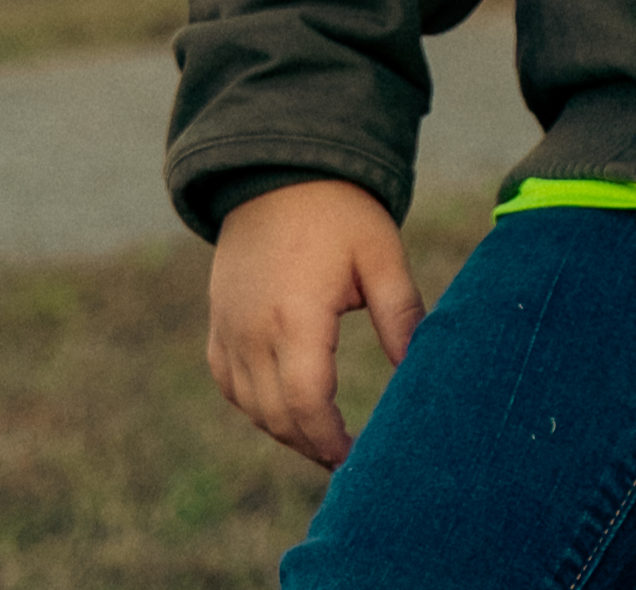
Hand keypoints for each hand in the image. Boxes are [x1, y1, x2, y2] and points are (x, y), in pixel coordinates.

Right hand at [205, 178, 419, 468]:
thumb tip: (418, 368)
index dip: (329, 438)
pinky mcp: (217, 323)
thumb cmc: (340, 214)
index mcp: (296, 316)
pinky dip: (255, 405)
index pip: (307, 400)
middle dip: (310, 444)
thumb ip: (401, 315)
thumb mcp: (382, 257)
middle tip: (346, 460)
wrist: (279, 174)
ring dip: (284, 429)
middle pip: (275, 414)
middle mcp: (252, 330)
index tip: (355, 458)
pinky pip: (229, 383)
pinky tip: (286, 411)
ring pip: (248, 404)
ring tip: (324, 441)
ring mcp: (228, 328)